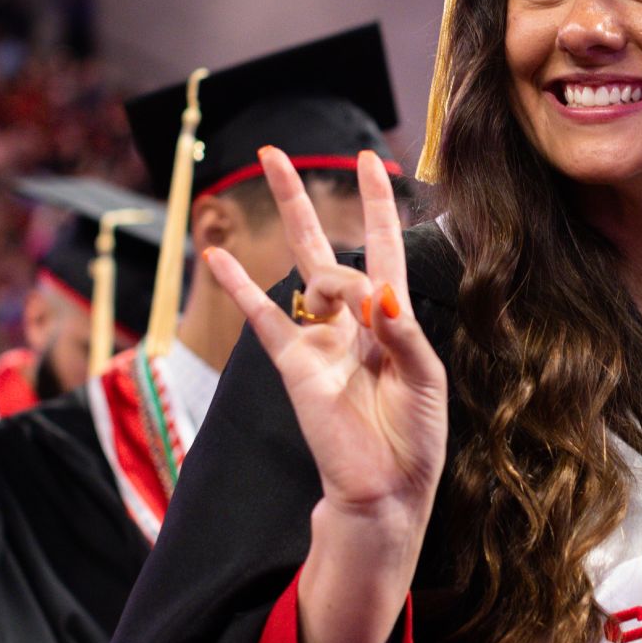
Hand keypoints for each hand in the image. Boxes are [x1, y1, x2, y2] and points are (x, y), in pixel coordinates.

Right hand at [201, 148, 446, 550]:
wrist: (385, 490)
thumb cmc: (416, 438)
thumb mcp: (426, 380)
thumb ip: (404, 334)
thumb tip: (378, 293)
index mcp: (393, 317)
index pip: (383, 246)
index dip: (378, 203)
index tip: (371, 159)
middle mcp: (353, 320)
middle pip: (324, 244)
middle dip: (301, 198)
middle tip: (274, 152)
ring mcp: (319, 339)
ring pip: (304, 276)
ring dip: (308, 255)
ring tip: (303, 236)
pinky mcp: (295, 365)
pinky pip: (263, 317)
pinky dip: (239, 287)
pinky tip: (215, 256)